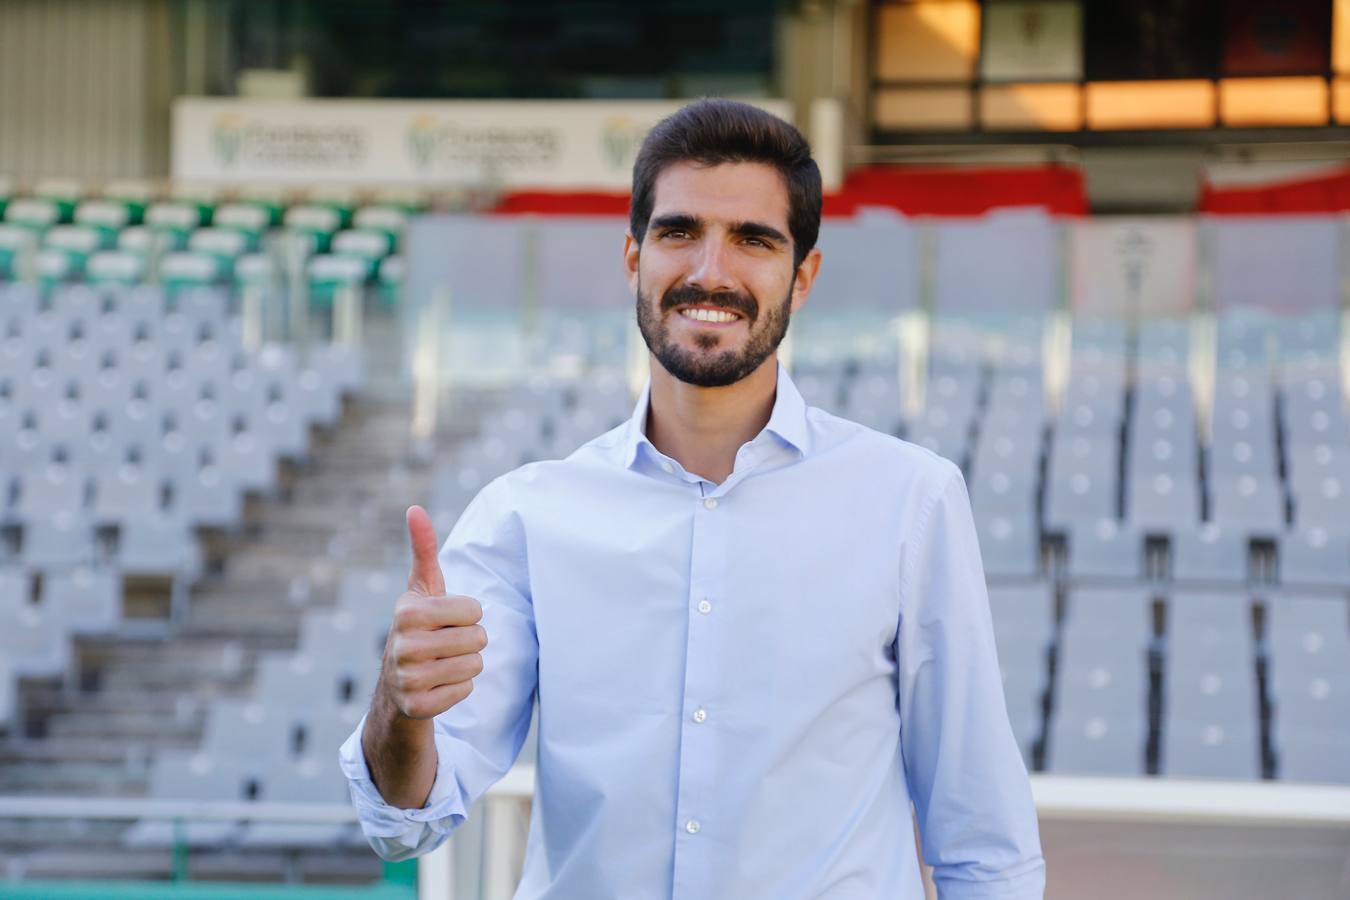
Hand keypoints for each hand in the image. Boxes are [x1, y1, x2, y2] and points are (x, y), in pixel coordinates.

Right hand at [376, 505, 486, 719]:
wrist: (397, 683)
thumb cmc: (420, 626)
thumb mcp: (422, 589)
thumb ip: (423, 549)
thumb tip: (415, 509)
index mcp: (408, 612)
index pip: (475, 610)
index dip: (467, 615)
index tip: (445, 620)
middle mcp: (402, 646)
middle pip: (478, 639)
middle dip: (469, 641)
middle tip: (445, 644)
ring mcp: (408, 679)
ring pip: (475, 666)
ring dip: (466, 665)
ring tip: (442, 662)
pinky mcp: (418, 707)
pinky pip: (465, 691)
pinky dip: (458, 689)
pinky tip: (438, 684)